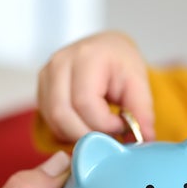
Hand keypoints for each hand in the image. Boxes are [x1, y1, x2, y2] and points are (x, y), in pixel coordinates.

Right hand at [37, 31, 154, 142]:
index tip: (121, 126)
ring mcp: (46, 75)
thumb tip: (145, 138)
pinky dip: (68, 131)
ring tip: (100, 130)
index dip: (104, 124)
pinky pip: (49, 121)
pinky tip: (86, 124)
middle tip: (109, 135)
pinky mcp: (41, 88)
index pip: (85, 102)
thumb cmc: (120, 62)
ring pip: (53, 121)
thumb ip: (142, 111)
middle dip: (88, 135)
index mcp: (86, 56)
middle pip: (63, 114)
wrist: (105, 49)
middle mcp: (60, 63)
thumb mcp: (138, 82)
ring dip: (77, 135)